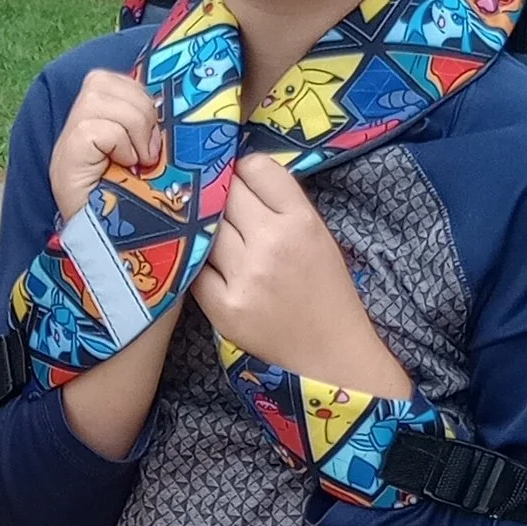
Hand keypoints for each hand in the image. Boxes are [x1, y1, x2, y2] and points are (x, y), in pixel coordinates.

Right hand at [48, 69, 163, 220]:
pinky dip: (119, 143)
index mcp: (93, 120)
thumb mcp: (148, 154)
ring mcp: (66, 142)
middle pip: (101, 80)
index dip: (138, 95)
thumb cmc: (139, 203)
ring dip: (133, 127)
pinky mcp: (67, 156)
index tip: (153, 134)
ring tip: (140, 159)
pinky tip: (126, 166)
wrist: (118, 245)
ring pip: (98, 97)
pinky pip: (94, 127)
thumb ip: (148, 126)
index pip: (110, 79)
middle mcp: (73, 127)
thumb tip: (169, 101)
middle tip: (150, 150)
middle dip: (140, 109)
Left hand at [192, 154, 412, 396]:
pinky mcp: (224, 307)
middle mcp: (273, 243)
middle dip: (222, 195)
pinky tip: (211, 268)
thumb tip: (239, 175)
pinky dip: (200, 265)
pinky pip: (195, 269)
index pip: (257, 167)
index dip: (245, 171)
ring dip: (207, 229)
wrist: (331, 357)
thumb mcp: (319, 238)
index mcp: (302, 221)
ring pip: (206, 228)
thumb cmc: (327, 295)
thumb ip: (283, 206)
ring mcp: (245, 276)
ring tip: (217, 239)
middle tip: (223, 208)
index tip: (242, 182)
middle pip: (227, 193)